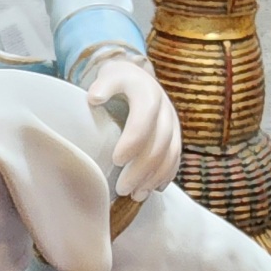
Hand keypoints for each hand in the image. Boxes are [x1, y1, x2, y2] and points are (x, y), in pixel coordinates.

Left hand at [87, 57, 181, 198]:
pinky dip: (166, 176)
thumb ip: (103, 85)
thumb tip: (94, 98)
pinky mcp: (175, 135)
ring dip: (154, 178)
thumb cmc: (115, 81)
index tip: (116, 160)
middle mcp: (164, 107)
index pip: (145, 117)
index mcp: (146, 91)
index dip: (133, 141)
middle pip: (159, 142)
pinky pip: (176, 158)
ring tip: (136, 195)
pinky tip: (152, 190)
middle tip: (121, 188)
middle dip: (141, 169)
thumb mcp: (107, 75)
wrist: (136, 78)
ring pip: (170, 154)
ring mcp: (172, 122)